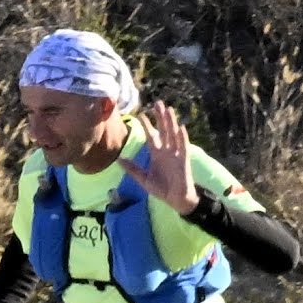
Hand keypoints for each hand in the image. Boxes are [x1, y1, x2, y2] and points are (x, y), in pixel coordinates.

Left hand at [137, 100, 195, 214]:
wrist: (176, 200)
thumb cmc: (161, 189)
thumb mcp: (143, 179)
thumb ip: (132, 169)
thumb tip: (119, 159)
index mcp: (156, 154)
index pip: (151, 136)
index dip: (147, 125)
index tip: (141, 114)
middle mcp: (166, 151)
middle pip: (163, 130)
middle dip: (161, 117)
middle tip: (158, 103)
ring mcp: (175, 154)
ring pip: (173, 134)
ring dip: (171, 122)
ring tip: (169, 109)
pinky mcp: (183, 160)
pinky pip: (183, 146)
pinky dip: (182, 137)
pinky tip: (180, 127)